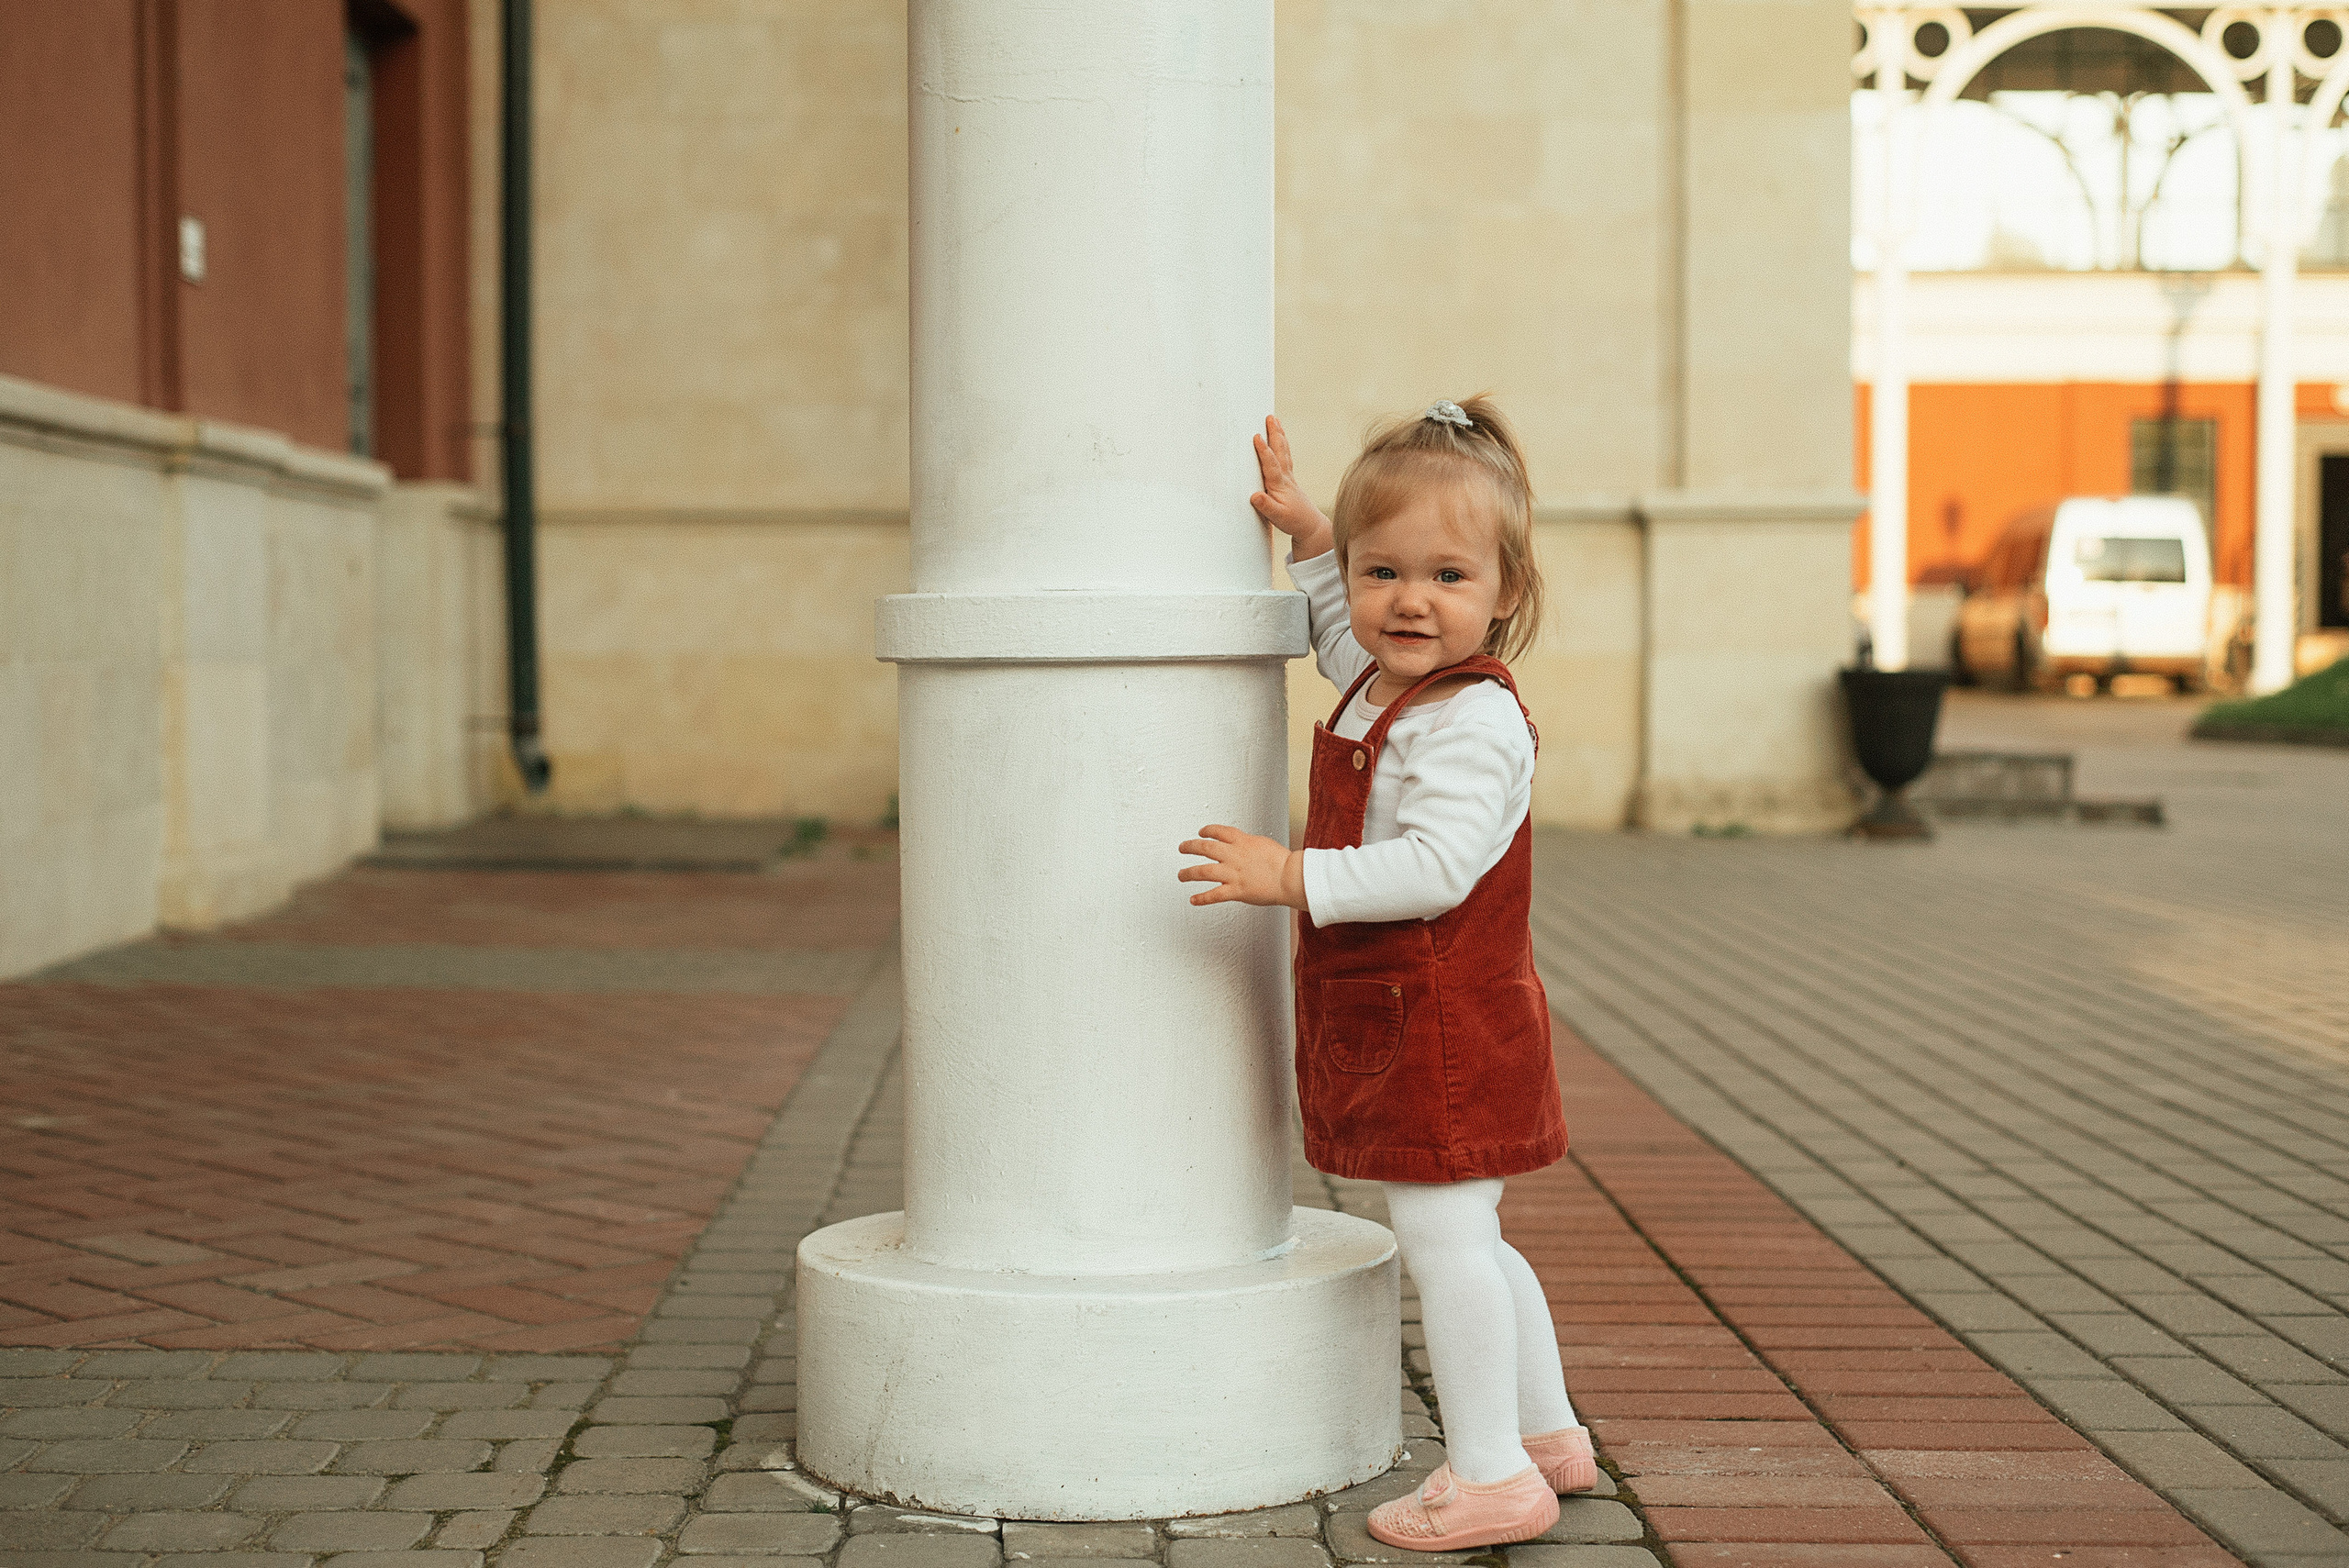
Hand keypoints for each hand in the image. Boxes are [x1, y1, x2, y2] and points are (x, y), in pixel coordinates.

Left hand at [1178, 825, 1306, 908]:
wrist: (1290, 876)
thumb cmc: (1283, 862)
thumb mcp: (1263, 844)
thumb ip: (1249, 845)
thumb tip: (1244, 845)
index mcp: (1242, 841)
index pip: (1219, 832)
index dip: (1207, 831)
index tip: (1201, 832)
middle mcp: (1233, 855)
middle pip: (1204, 848)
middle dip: (1190, 847)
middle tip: (1182, 848)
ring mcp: (1233, 873)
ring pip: (1203, 872)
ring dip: (1189, 873)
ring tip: (1181, 875)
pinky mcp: (1236, 890)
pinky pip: (1214, 895)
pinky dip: (1202, 898)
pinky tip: (1193, 900)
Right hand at [1250, 416, 1333, 560]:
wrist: (1310, 526)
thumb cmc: (1293, 521)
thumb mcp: (1277, 517)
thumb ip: (1266, 506)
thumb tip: (1255, 495)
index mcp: (1280, 485)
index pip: (1271, 465)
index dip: (1264, 450)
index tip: (1257, 436)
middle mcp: (1285, 477)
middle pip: (1280, 451)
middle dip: (1274, 433)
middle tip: (1270, 417)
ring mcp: (1289, 477)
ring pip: (1283, 451)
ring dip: (1279, 435)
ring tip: (1275, 420)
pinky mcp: (1289, 479)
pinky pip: (1285, 456)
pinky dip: (1282, 445)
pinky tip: (1280, 438)